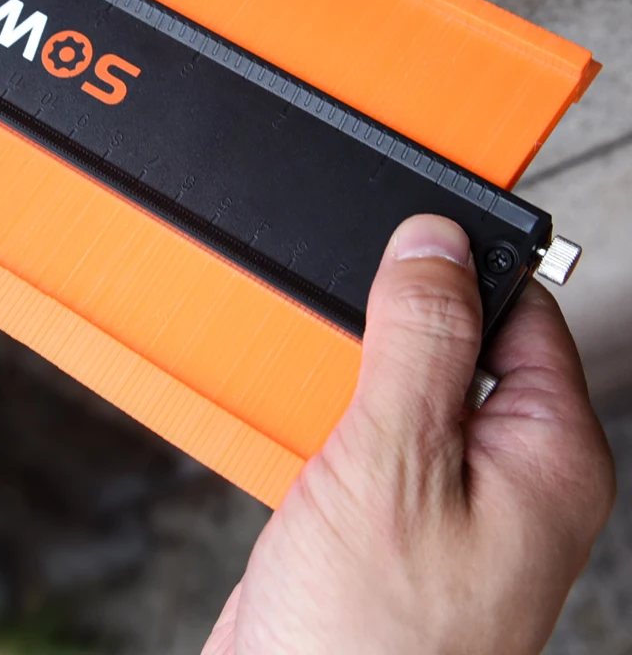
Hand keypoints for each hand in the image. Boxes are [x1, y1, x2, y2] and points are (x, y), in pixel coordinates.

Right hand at [204, 215, 614, 654]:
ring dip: (347, 365)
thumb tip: (435, 243)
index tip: (403, 229)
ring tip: (313, 380)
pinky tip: (297, 417)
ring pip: (397, 380)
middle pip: (454, 340)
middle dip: (391, 316)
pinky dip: (324, 407)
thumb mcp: (396, 458)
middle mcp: (505, 474)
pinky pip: (361, 427)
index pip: (521, 312)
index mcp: (546, 455)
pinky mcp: (384, 514)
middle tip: (340, 306)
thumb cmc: (370, 638)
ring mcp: (442, 497)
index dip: (461, 263)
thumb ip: (420, 339)